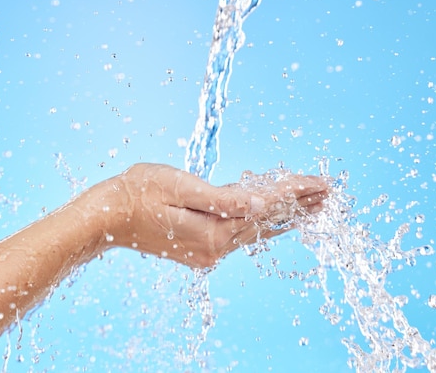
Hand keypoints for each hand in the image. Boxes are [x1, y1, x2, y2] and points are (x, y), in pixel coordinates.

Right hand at [88, 164, 327, 267]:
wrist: (108, 218)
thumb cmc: (139, 193)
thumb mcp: (180, 187)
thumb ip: (222, 199)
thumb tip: (258, 204)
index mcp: (214, 232)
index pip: (266, 208)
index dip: (294, 192)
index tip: (321, 183)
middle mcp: (215, 248)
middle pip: (267, 222)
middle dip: (299, 205)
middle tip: (328, 192)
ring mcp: (208, 252)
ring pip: (256, 230)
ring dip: (285, 216)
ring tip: (312, 204)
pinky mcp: (201, 249)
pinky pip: (240, 233)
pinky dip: (261, 222)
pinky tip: (273, 217)